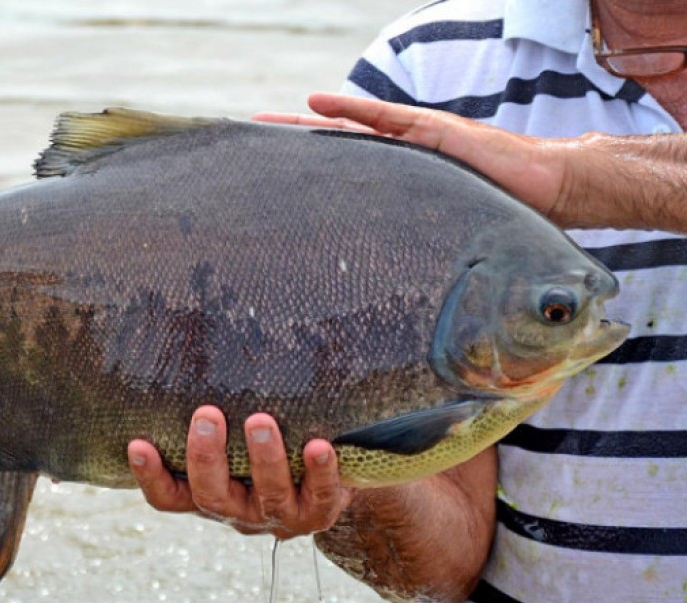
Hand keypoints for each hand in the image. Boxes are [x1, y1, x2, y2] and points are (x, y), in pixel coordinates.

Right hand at [127, 405, 350, 539]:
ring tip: (260, 421)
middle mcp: (238, 511)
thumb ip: (213, 417)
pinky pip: (320, 496)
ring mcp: (278, 516)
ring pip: (267, 495)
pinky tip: (318, 445)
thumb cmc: (264, 451)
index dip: (151, 476)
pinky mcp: (317, 514)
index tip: (137, 444)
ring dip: (264, 459)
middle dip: (207, 457)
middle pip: (211, 495)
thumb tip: (187, 343)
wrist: (324, 485)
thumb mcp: (233, 443)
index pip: (168, 497)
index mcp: (208, 496)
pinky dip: (319, 471)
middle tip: (207, 415)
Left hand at [254, 93, 574, 226]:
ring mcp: (414, 142)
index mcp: (399, 189)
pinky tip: (314, 102)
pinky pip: (383, 118)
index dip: (308, 182)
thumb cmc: (500, 224)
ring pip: (348, 131)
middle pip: (334, 152)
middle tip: (248, 153)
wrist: (547, 193)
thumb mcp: (443, 244)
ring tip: (265, 122)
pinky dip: (348, 109)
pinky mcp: (432, 129)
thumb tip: (387, 307)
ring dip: (305, 126)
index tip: (270, 191)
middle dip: (292, 152)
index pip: (343, 182)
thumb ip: (418, 258)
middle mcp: (400, 163)